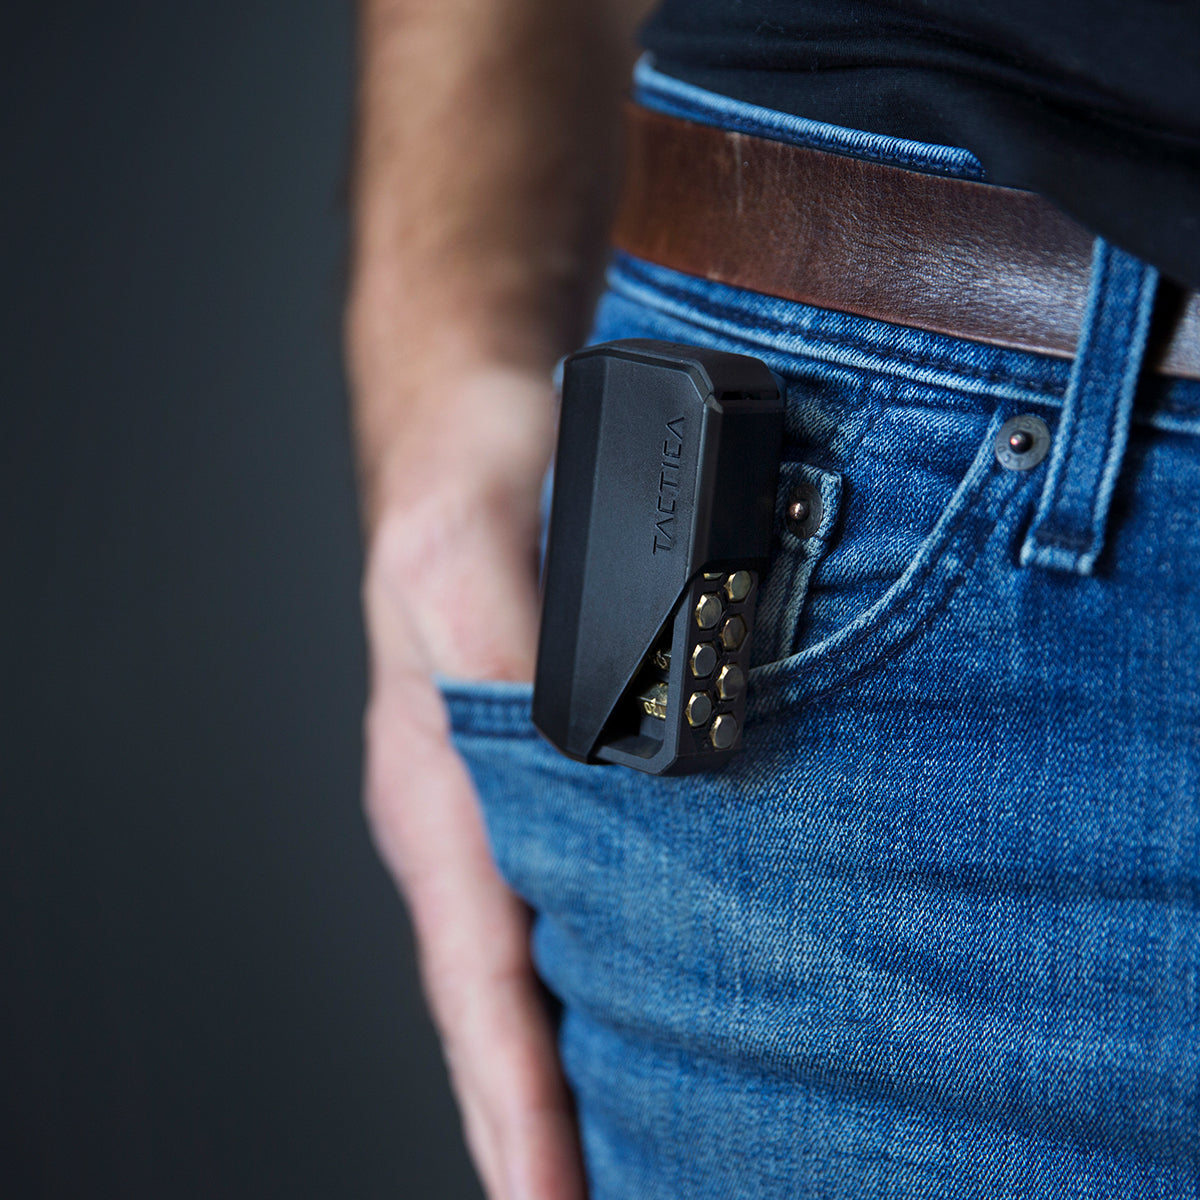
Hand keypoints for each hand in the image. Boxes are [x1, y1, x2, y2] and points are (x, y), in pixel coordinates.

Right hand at [360, 370, 583, 1199]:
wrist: (489, 423)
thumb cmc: (467, 482)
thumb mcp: (463, 549)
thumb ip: (504, 653)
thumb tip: (566, 758)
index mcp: (438, 786)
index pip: (478, 974)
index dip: (516, 1101)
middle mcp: (480, 811)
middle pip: (517, 994)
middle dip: (559, 1116)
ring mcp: (522, 796)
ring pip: (561, 952)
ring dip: (597, 1055)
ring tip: (663, 1151)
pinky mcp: (572, 763)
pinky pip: (601, 885)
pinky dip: (630, 962)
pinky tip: (686, 993)